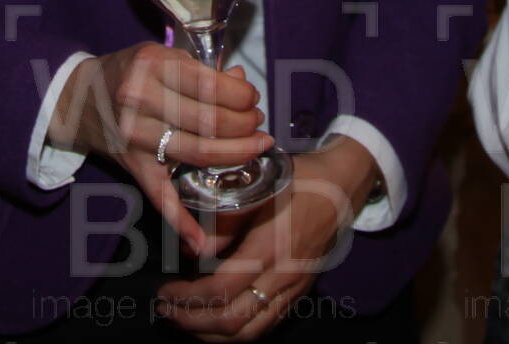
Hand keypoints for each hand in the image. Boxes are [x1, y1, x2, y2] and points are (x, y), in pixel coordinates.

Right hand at [46, 44, 273, 255]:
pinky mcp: (133, 166)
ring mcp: (136, 137)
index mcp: (152, 66)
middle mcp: (142, 100)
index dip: (242, 95)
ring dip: (236, 153)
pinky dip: (180, 222)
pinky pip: (159, 196)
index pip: (211, 85)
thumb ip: (201, 70)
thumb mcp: (160, 58)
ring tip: (255, 146)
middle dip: (245, 124)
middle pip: (211, 121)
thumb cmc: (127, 73)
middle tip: (257, 123)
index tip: (252, 98)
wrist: (78, 98)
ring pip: (199, 153)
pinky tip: (201, 242)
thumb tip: (241, 82)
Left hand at [156, 137, 378, 339]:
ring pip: (250, 333)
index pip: (221, 290)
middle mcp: (282, 276)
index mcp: (269, 249)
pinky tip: (219, 320)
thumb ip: (224, 223)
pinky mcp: (300, 292)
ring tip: (187, 321)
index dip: (188, 298)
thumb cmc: (298, 180)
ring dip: (213, 334)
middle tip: (168, 312)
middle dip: (193, 323)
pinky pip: (266, 325)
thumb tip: (192, 251)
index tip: (165, 292)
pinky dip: (238, 331)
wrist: (342, 184)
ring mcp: (294, 289)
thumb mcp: (256, 190)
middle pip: (233, 322)